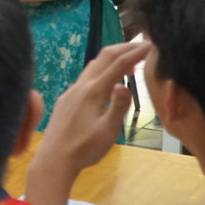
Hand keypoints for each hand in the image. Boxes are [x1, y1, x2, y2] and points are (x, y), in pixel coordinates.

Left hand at [25, 41, 147, 204]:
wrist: (54, 159)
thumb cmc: (84, 149)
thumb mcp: (108, 131)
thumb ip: (118, 107)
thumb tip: (125, 84)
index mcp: (93, 91)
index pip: (118, 65)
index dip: (135, 53)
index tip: (150, 45)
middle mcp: (81, 86)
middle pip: (104, 58)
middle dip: (124, 48)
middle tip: (142, 45)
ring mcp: (71, 91)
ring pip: (93, 66)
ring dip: (112, 58)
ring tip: (129, 58)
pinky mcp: (66, 99)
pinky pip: (86, 76)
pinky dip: (101, 70)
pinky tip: (107, 79)